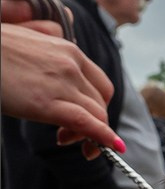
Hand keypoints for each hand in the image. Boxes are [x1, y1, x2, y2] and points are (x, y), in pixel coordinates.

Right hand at [1, 0, 124, 156]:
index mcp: (69, 50)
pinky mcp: (47, 103)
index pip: (99, 85)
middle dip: (94, 124)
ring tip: (65, 140)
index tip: (84, 118)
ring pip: (97, 115)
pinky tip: (111, 147)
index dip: (97, 106)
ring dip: (92, 135)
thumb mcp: (30, 41)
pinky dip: (104, 137)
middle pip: (100, 102)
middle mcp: (71, 64)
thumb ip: (51, 49)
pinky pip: (86, 123)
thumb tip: (65, 45)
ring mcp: (61, 83)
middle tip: (68, 135)